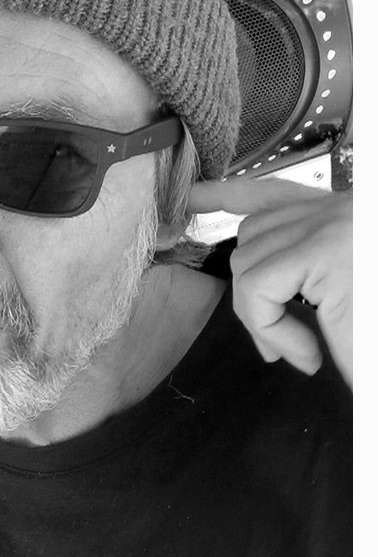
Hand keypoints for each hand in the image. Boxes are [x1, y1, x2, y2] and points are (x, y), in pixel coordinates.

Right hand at [188, 178, 351, 385]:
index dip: (272, 334)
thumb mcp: (363, 343)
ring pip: (251, 233)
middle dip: (260, 311)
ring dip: (253, 273)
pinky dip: (227, 196)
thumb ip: (326, 349)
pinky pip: (265, 192)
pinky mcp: (327, 204)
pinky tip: (195, 198)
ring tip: (274, 309)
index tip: (311, 364)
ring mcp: (324, 205)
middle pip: (246, 260)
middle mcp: (320, 216)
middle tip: (294, 349)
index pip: (257, 288)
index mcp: (330, 248)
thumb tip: (302, 360)